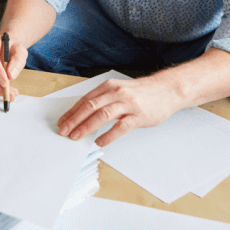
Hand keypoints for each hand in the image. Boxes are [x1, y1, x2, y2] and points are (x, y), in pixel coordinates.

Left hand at [57, 76, 183, 145]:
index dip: (72, 111)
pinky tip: (100, 142)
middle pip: (90, 106)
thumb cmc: (141, 93)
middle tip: (64, 131)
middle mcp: (116, 93)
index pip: (85, 100)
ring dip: (86, 127)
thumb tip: (84, 114)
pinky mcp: (139, 116)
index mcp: (109, 86)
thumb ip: (104, 99)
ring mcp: (128, 104)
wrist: (167, 90)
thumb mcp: (119, 90)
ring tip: (76, 137)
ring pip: (102, 115)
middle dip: (74, 120)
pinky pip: (120, 127)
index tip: (62, 122)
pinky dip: (108, 135)